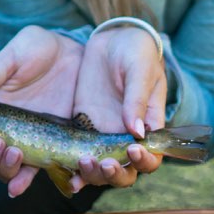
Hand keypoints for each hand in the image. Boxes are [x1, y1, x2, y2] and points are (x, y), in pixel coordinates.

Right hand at [0, 25, 82, 196]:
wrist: (76, 53)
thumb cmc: (38, 50)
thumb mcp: (14, 57)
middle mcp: (1, 132)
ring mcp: (25, 142)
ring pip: (4, 172)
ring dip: (4, 169)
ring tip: (15, 151)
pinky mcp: (49, 147)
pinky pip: (35, 172)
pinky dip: (25, 182)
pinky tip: (21, 186)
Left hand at [69, 25, 166, 191]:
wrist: (113, 39)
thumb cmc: (136, 52)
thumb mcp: (140, 69)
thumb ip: (137, 98)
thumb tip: (137, 132)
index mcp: (148, 125)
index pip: (152, 157)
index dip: (145, 161)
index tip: (133, 149)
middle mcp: (126, 137)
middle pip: (125, 172)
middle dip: (115, 174)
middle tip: (104, 163)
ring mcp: (102, 135)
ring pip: (99, 170)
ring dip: (93, 173)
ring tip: (83, 161)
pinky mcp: (81, 127)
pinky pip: (76, 155)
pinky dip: (70, 167)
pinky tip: (61, 168)